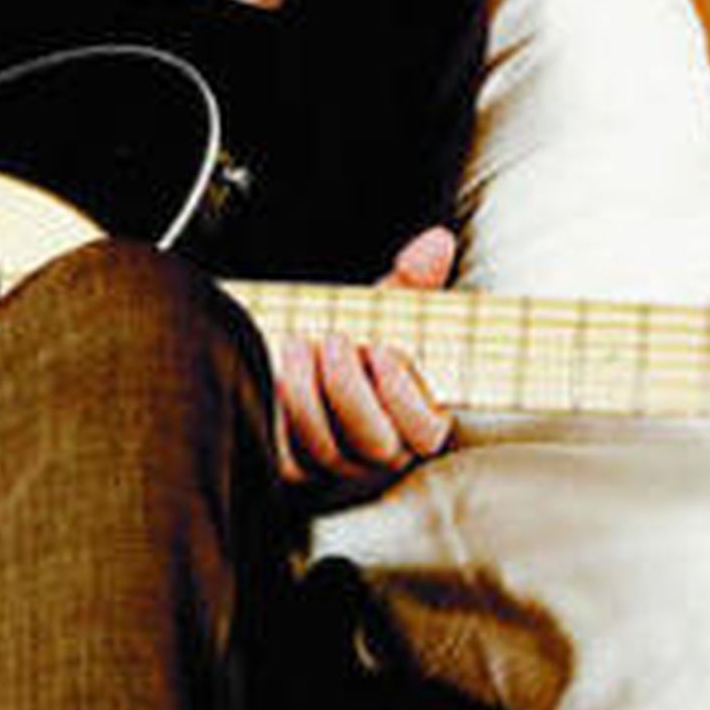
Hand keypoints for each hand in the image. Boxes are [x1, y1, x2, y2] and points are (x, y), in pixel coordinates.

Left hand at [273, 225, 454, 494]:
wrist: (289, 354)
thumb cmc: (346, 340)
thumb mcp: (378, 309)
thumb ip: (410, 281)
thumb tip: (436, 244)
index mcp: (415, 418)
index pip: (427, 432)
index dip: (408, 397)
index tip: (384, 350)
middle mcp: (379, 449)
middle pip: (376, 444)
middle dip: (351, 389)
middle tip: (334, 339)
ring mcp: (336, 462)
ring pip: (327, 449)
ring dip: (310, 393)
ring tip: (298, 343)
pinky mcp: (292, 465)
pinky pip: (288, 455)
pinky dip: (281, 411)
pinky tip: (273, 370)